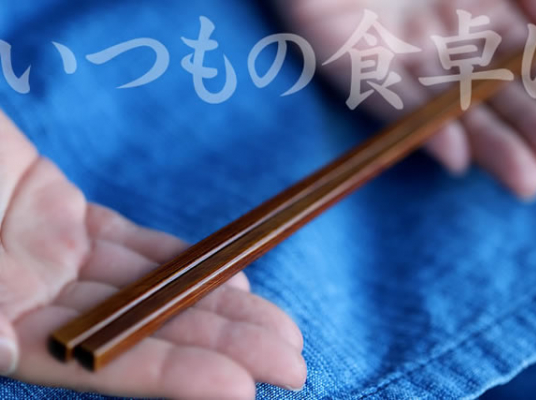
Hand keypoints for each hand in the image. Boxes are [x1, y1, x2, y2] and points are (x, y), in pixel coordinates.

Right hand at [0, 112, 305, 398]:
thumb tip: (0, 348)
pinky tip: (235, 275)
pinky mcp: (62, 216)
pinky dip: (185, 258)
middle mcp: (31, 306)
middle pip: (146, 332)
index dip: (174, 379)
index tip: (243, 391)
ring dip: (222, 306)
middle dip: (223, 348)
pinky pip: (136, 243)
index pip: (103, 369)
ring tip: (284, 332)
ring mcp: (50, 260)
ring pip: (154, 287)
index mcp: (0, 334)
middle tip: (295, 366)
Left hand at [277, 0, 535, 199]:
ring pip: (450, 111)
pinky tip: (455, 155)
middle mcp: (446, 47)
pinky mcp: (354, 67)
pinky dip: (422, 126)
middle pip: (494, 99)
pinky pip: (388, 101)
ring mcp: (402, 61)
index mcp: (483, 18)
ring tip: (525, 181)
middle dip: (530, 132)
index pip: (531, 69)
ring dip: (488, 145)